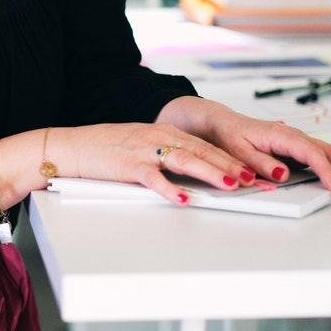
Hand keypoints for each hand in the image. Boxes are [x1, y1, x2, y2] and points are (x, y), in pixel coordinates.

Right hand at [65, 120, 272, 205]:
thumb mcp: (145, 144)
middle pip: (203, 151)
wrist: (75, 146)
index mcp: (166, 133)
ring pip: (185, 160)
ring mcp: (145, 151)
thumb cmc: (109, 149)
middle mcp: (160, 138)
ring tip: (231, 184)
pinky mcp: (129, 166)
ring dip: (210, 172)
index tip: (254, 172)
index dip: (232, 159)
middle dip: (231, 165)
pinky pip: (153, 178)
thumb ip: (171, 154)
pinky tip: (183, 198)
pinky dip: (170, 188)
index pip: (207, 146)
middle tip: (255, 179)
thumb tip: (199, 169)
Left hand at [156, 96, 330, 201]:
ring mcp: (297, 139)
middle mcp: (293, 135)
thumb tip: (282, 174)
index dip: (327, 171)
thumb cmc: (227, 136)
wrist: (219, 122)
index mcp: (280, 135)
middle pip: (328, 152)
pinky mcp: (297, 146)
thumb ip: (260, 164)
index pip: (311, 153)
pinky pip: (324, 153)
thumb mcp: (238, 152)